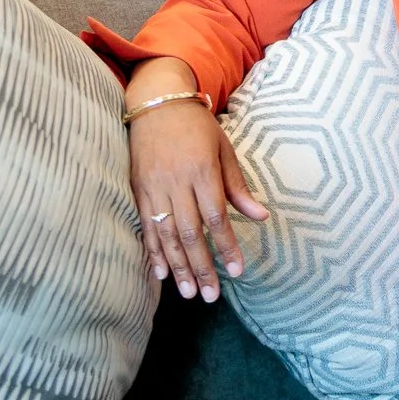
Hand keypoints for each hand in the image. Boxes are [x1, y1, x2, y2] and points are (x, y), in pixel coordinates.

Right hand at [126, 58, 267, 300]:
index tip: (236, 272)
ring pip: (166, 235)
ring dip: (178, 267)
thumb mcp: (224, 150)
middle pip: (190, 234)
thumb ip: (238, 188)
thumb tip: (261, 217)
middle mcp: (176, 182)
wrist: (156, 103)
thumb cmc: (197, 126)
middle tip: (210, 296)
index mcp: (203, 171)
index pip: (217, 218)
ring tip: (189, 293)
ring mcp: (153, 188)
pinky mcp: (137, 190)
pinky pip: (145, 227)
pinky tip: (161, 274)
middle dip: (202, 268)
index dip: (226, 247)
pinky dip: (153, 252)